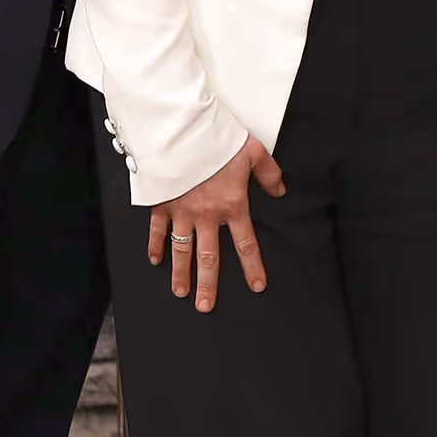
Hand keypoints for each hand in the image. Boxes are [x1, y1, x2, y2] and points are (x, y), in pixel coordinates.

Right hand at [148, 133, 286, 312]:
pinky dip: (155, 246)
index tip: (257, 285)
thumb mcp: (253, 151)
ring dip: (181, 274)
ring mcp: (182, 212)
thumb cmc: (217, 139)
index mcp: (232, 205)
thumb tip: (280, 191)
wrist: (181, 131)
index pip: (246, 244)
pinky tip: (156, 260)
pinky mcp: (162, 204)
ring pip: (182, 251)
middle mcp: (207, 215)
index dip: (252, 266)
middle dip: (208, 284)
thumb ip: (268, 173)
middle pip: (209, 258)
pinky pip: (158, 231)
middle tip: (206, 306)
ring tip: (181, 292)